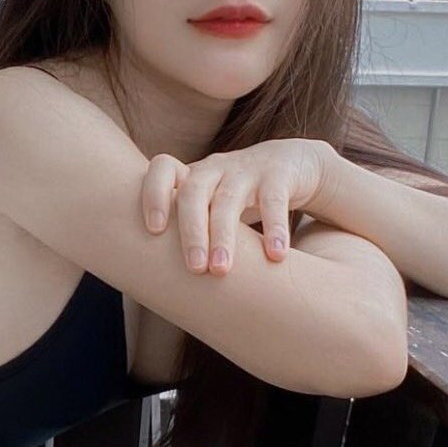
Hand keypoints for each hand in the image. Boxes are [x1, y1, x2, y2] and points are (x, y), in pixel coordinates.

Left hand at [140, 139, 335, 274]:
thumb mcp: (211, 207)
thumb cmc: (239, 198)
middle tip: (194, 268)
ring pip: (228, 200)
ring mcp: (246, 170)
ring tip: (220, 270)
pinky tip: (276, 256)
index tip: (153, 230)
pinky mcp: (279, 175)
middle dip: (190, 231)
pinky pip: (274, 201)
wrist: (293, 165)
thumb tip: (154, 281)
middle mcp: (215, 169)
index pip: (163, 169)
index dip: (153, 194)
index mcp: (193, 176)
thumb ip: (186, 231)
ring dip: (222, 236)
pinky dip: (274, 228)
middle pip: (193, 192)